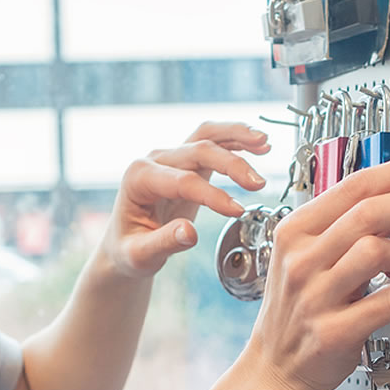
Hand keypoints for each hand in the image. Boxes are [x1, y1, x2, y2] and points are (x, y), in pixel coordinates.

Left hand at [103, 122, 272, 277]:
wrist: (124, 243)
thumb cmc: (129, 249)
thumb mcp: (139, 254)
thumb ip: (162, 243)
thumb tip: (190, 233)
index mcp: (139, 178)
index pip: (183, 181)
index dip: (212, 195)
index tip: (237, 211)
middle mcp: (154, 160)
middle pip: (198, 149)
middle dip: (231, 163)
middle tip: (258, 184)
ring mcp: (171, 157)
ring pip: (206, 135)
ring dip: (237, 136)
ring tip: (265, 142)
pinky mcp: (187, 161)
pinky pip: (213, 141)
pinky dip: (236, 139)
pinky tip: (260, 144)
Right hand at [236, 149, 389, 389]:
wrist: (275, 367)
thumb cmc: (300, 307)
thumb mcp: (307, 254)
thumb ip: (344, 224)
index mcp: (296, 231)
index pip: (354, 186)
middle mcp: (302, 259)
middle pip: (369, 212)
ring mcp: (315, 296)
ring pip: (375, 250)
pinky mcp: (333, 332)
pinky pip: (387, 301)